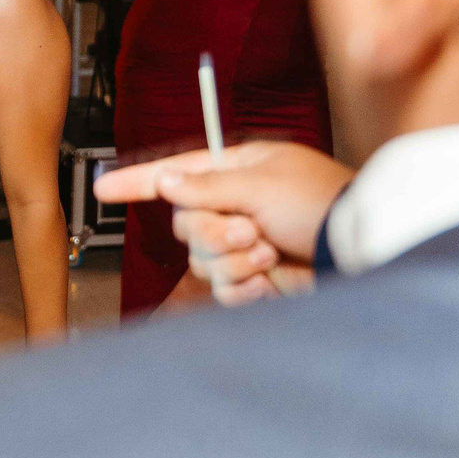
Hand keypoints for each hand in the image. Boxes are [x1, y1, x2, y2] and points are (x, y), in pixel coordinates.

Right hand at [95, 140, 352, 304]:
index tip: (103, 188)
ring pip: (201, 259)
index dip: (139, 181)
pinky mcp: (254, 278)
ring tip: (269, 252)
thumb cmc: (319, 206)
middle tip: (250, 230)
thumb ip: (206, 187)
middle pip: (184, 223)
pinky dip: (243, 285)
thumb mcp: (260, 184)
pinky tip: (269, 279)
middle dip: (213, 232)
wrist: (355, 250)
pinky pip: (221, 286)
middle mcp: (237, 205)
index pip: (177, 172)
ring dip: (234, 259)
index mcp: (239, 171)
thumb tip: (165, 181)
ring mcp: (245, 243)